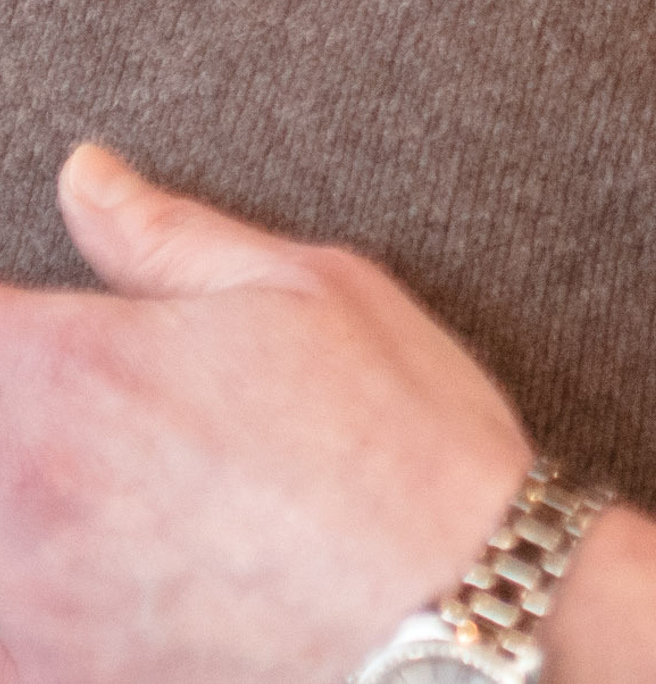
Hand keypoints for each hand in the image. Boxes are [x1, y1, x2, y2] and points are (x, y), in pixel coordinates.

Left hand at [0, 146, 533, 683]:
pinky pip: (0, 627)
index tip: (44, 319)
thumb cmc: (394, 429)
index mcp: (71, 369)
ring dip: (23, 490)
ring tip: (113, 469)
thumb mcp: (306, 287)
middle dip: (25, 383)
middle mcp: (18, 489)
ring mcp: (21, 601)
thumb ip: (164, 237)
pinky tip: (92, 557)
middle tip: (117, 399)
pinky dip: (29, 588)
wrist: (453, 598)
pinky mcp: (47, 680)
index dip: (11, 315)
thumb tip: (83, 178)